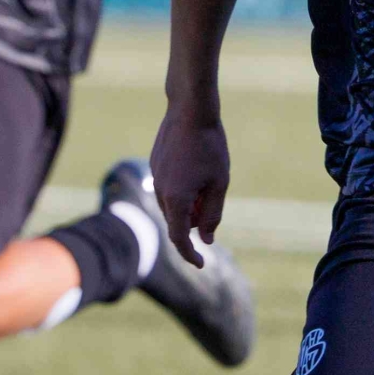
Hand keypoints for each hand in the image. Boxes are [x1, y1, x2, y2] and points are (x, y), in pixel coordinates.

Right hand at [150, 99, 229, 266]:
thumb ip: (212, 215)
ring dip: (188, 207)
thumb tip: (206, 239)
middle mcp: (160, 191)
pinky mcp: (155, 165)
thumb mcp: (219, 184)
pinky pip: (167, 189)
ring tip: (207, 185)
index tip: (201, 263)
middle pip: (177, 222)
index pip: (180, 238)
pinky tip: (196, 171)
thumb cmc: (209, 147)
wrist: (189, 111)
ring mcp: (155, 177)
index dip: (190, 254)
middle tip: (212, 208)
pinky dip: (181, 192)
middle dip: (194, 224)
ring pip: (171, 205)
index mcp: (177, 200)